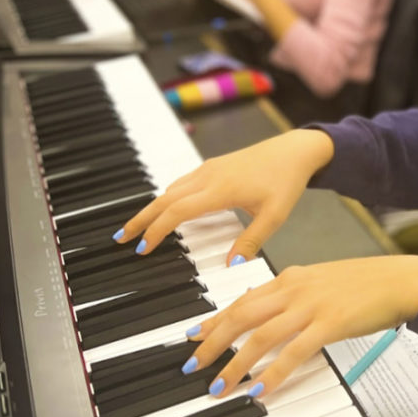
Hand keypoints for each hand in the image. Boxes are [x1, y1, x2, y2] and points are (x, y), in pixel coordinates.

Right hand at [116, 129, 334, 263]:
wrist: (296, 149)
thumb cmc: (286, 181)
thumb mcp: (274, 215)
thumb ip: (252, 241)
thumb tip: (232, 267)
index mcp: (220, 189)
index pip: (177, 212)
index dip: (157, 230)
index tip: (143, 248)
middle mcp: (209, 176)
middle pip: (165, 198)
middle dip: (141, 219)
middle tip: (121, 238)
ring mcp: (210, 168)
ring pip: (172, 188)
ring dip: (153, 207)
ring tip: (138, 226)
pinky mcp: (214, 165)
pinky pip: (183, 182)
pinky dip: (168, 196)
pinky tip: (166, 207)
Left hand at [184, 255, 417, 397]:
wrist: (400, 280)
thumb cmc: (367, 283)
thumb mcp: (323, 282)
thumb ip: (296, 296)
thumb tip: (272, 315)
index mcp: (292, 277)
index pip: (244, 298)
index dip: (215, 319)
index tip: (194, 335)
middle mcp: (295, 288)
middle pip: (242, 315)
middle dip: (213, 341)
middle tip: (194, 364)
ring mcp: (311, 306)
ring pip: (260, 335)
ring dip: (234, 363)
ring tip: (218, 386)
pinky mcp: (329, 324)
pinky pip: (292, 353)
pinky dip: (272, 373)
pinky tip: (258, 389)